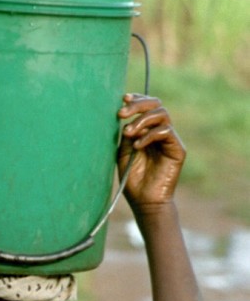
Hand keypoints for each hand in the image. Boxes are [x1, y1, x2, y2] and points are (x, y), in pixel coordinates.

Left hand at [117, 94, 185, 211]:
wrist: (144, 201)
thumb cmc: (132, 178)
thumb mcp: (123, 152)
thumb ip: (126, 134)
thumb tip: (127, 116)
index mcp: (147, 130)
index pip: (147, 106)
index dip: (137, 99)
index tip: (123, 99)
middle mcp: (160, 132)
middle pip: (156, 105)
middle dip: (138, 105)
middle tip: (122, 113)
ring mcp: (170, 140)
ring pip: (162, 114)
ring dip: (142, 120)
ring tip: (129, 133)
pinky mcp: (177, 149)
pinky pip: (166, 131)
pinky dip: (149, 135)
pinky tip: (138, 146)